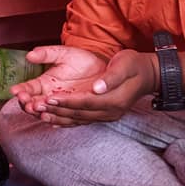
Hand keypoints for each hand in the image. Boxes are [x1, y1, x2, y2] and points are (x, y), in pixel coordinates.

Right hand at [11, 45, 106, 116]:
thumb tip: (30, 54)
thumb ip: (47, 54)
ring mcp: (61, 106)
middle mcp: (49, 97)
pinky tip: (51, 120)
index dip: (21, 91)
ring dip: (40, 113)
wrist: (104, 71)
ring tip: (39, 110)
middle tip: (28, 103)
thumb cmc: (82, 61)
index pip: (28, 89)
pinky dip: (56, 121)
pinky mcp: (73, 113)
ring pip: (46, 113)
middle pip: (33, 104)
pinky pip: (63, 120)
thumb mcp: (63, 54)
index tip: (17, 91)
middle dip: (28, 104)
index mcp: (44, 83)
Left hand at [23, 48, 155, 125]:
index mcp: (115, 99)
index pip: (86, 102)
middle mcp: (110, 111)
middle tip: (36, 106)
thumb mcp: (126, 64)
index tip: (50, 97)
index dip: (67, 101)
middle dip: (57, 110)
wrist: (147, 75)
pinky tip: (53, 121)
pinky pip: (82, 120)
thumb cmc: (135, 65)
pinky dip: (67, 121)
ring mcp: (107, 115)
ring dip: (58, 117)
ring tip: (39, 114)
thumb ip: (112, 77)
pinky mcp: (103, 115)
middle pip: (79, 113)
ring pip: (78, 119)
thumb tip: (97, 87)